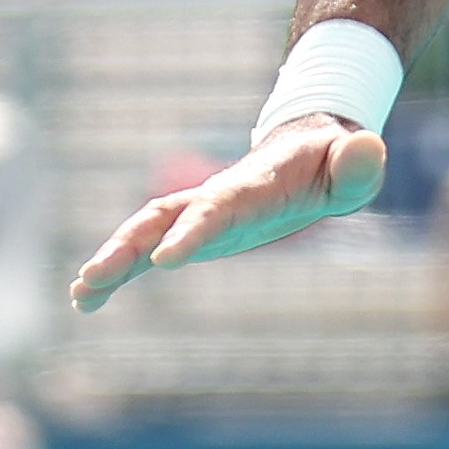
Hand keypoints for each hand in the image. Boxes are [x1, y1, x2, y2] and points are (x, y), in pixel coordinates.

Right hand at [70, 115, 385, 308]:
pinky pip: (148, 248)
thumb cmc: (334, 163)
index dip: (192, 232)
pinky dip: (118, 270)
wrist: (307, 150)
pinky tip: (87, 300)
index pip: (217, 209)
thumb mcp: (353, 164)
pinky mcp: (194, 231)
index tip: (163, 262)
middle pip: (162, 217)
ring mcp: (200, 214)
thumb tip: (368, 148)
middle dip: (127, 247)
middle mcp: (215, 198)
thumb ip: (359, 162)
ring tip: (80, 295)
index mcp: (252, 187)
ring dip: (112, 260)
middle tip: (92, 278)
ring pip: (145, 232)